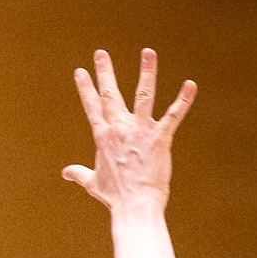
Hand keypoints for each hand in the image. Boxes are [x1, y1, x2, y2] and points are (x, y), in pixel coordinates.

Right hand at [65, 48, 195, 211]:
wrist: (134, 206)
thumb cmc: (115, 197)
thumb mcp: (93, 183)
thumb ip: (79, 173)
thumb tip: (66, 172)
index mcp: (102, 138)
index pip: (91, 107)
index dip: (85, 88)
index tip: (80, 71)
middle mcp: (119, 130)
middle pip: (110, 95)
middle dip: (105, 72)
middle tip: (100, 53)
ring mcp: (140, 132)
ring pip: (143, 95)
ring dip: (146, 72)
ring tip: (148, 51)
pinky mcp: (160, 138)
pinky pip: (173, 115)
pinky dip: (183, 100)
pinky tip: (190, 84)